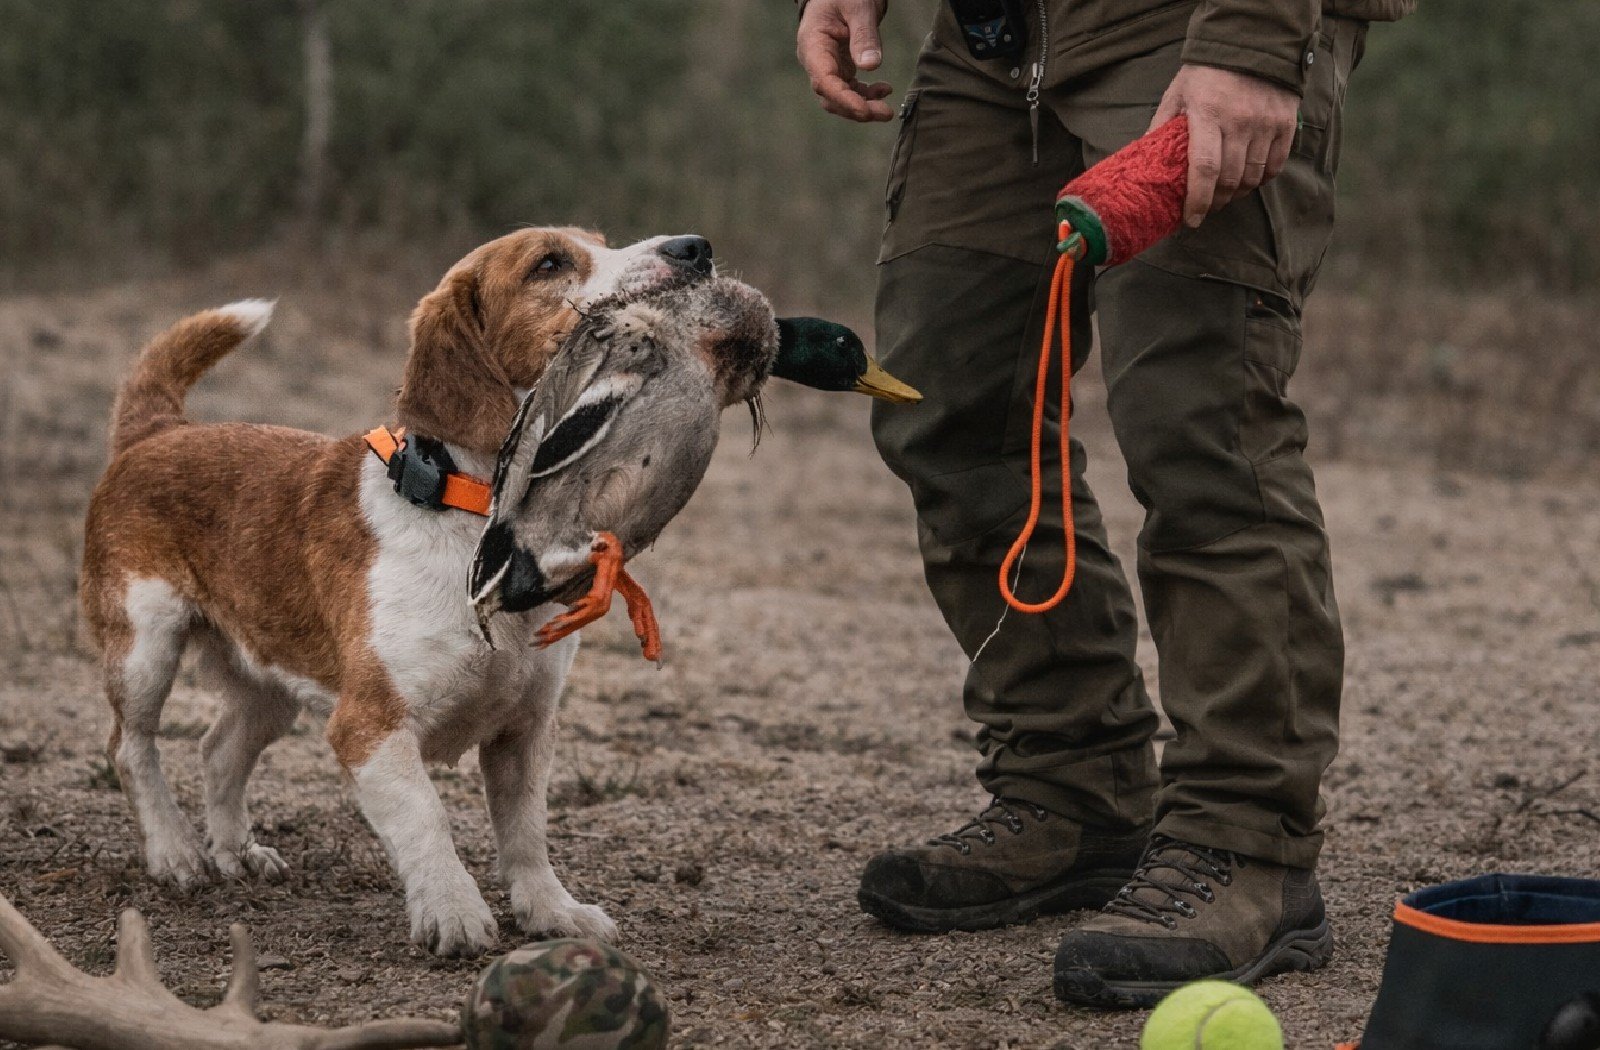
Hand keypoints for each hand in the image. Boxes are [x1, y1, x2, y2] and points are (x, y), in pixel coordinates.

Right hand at [797, 0, 892, 121]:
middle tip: (885, 113)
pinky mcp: (838, 68)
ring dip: (862, 107)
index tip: (865, 111)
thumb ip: (864, 35)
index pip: (824, 81)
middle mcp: (815, 61)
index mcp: (813, 44)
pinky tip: (884, 89)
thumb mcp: (858, 7)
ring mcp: (825, 67)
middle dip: (857, 109)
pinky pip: (848, 90)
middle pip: (830, 96)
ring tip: (886, 109)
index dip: (844, 100)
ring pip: (839, 98)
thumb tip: (871, 66)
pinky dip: (865, 96)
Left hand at [1149, 65, 1298, 226]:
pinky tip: (1248, 179)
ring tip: (1225, 194)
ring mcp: (1265, 123)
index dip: (1197, 201)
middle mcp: (1239, 121)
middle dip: (1215, 202)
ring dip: (1237, 193)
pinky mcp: (1285, 124)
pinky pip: (1275, 166)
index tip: (1191, 221)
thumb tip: (1144, 165)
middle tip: (1206, 208)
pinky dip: (1260, 180)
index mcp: (1207, 115)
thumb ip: (1162, 128)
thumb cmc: (1207, 73)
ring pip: (1252, 177)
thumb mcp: (1177, 95)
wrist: (1252, 44)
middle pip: (1229, 180)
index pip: (1204, 169)